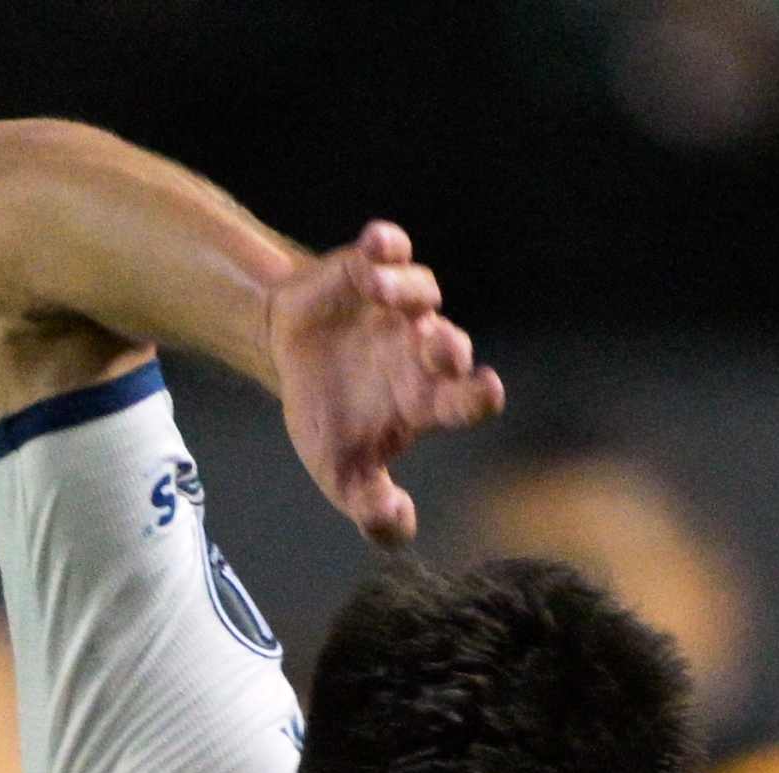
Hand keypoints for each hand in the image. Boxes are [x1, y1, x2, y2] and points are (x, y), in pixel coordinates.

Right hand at [262, 220, 501, 546]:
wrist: (291, 356)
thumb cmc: (329, 417)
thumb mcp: (341, 476)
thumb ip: (371, 510)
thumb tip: (395, 522)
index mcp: (424, 399)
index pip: (463, 400)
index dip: (478, 397)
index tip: (488, 390)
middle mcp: (420, 349)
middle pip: (450, 343)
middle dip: (447, 344)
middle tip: (435, 346)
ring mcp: (396, 308)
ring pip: (420, 291)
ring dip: (404, 289)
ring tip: (378, 290)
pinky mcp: (366, 270)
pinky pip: (387, 250)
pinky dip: (385, 244)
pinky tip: (376, 245)